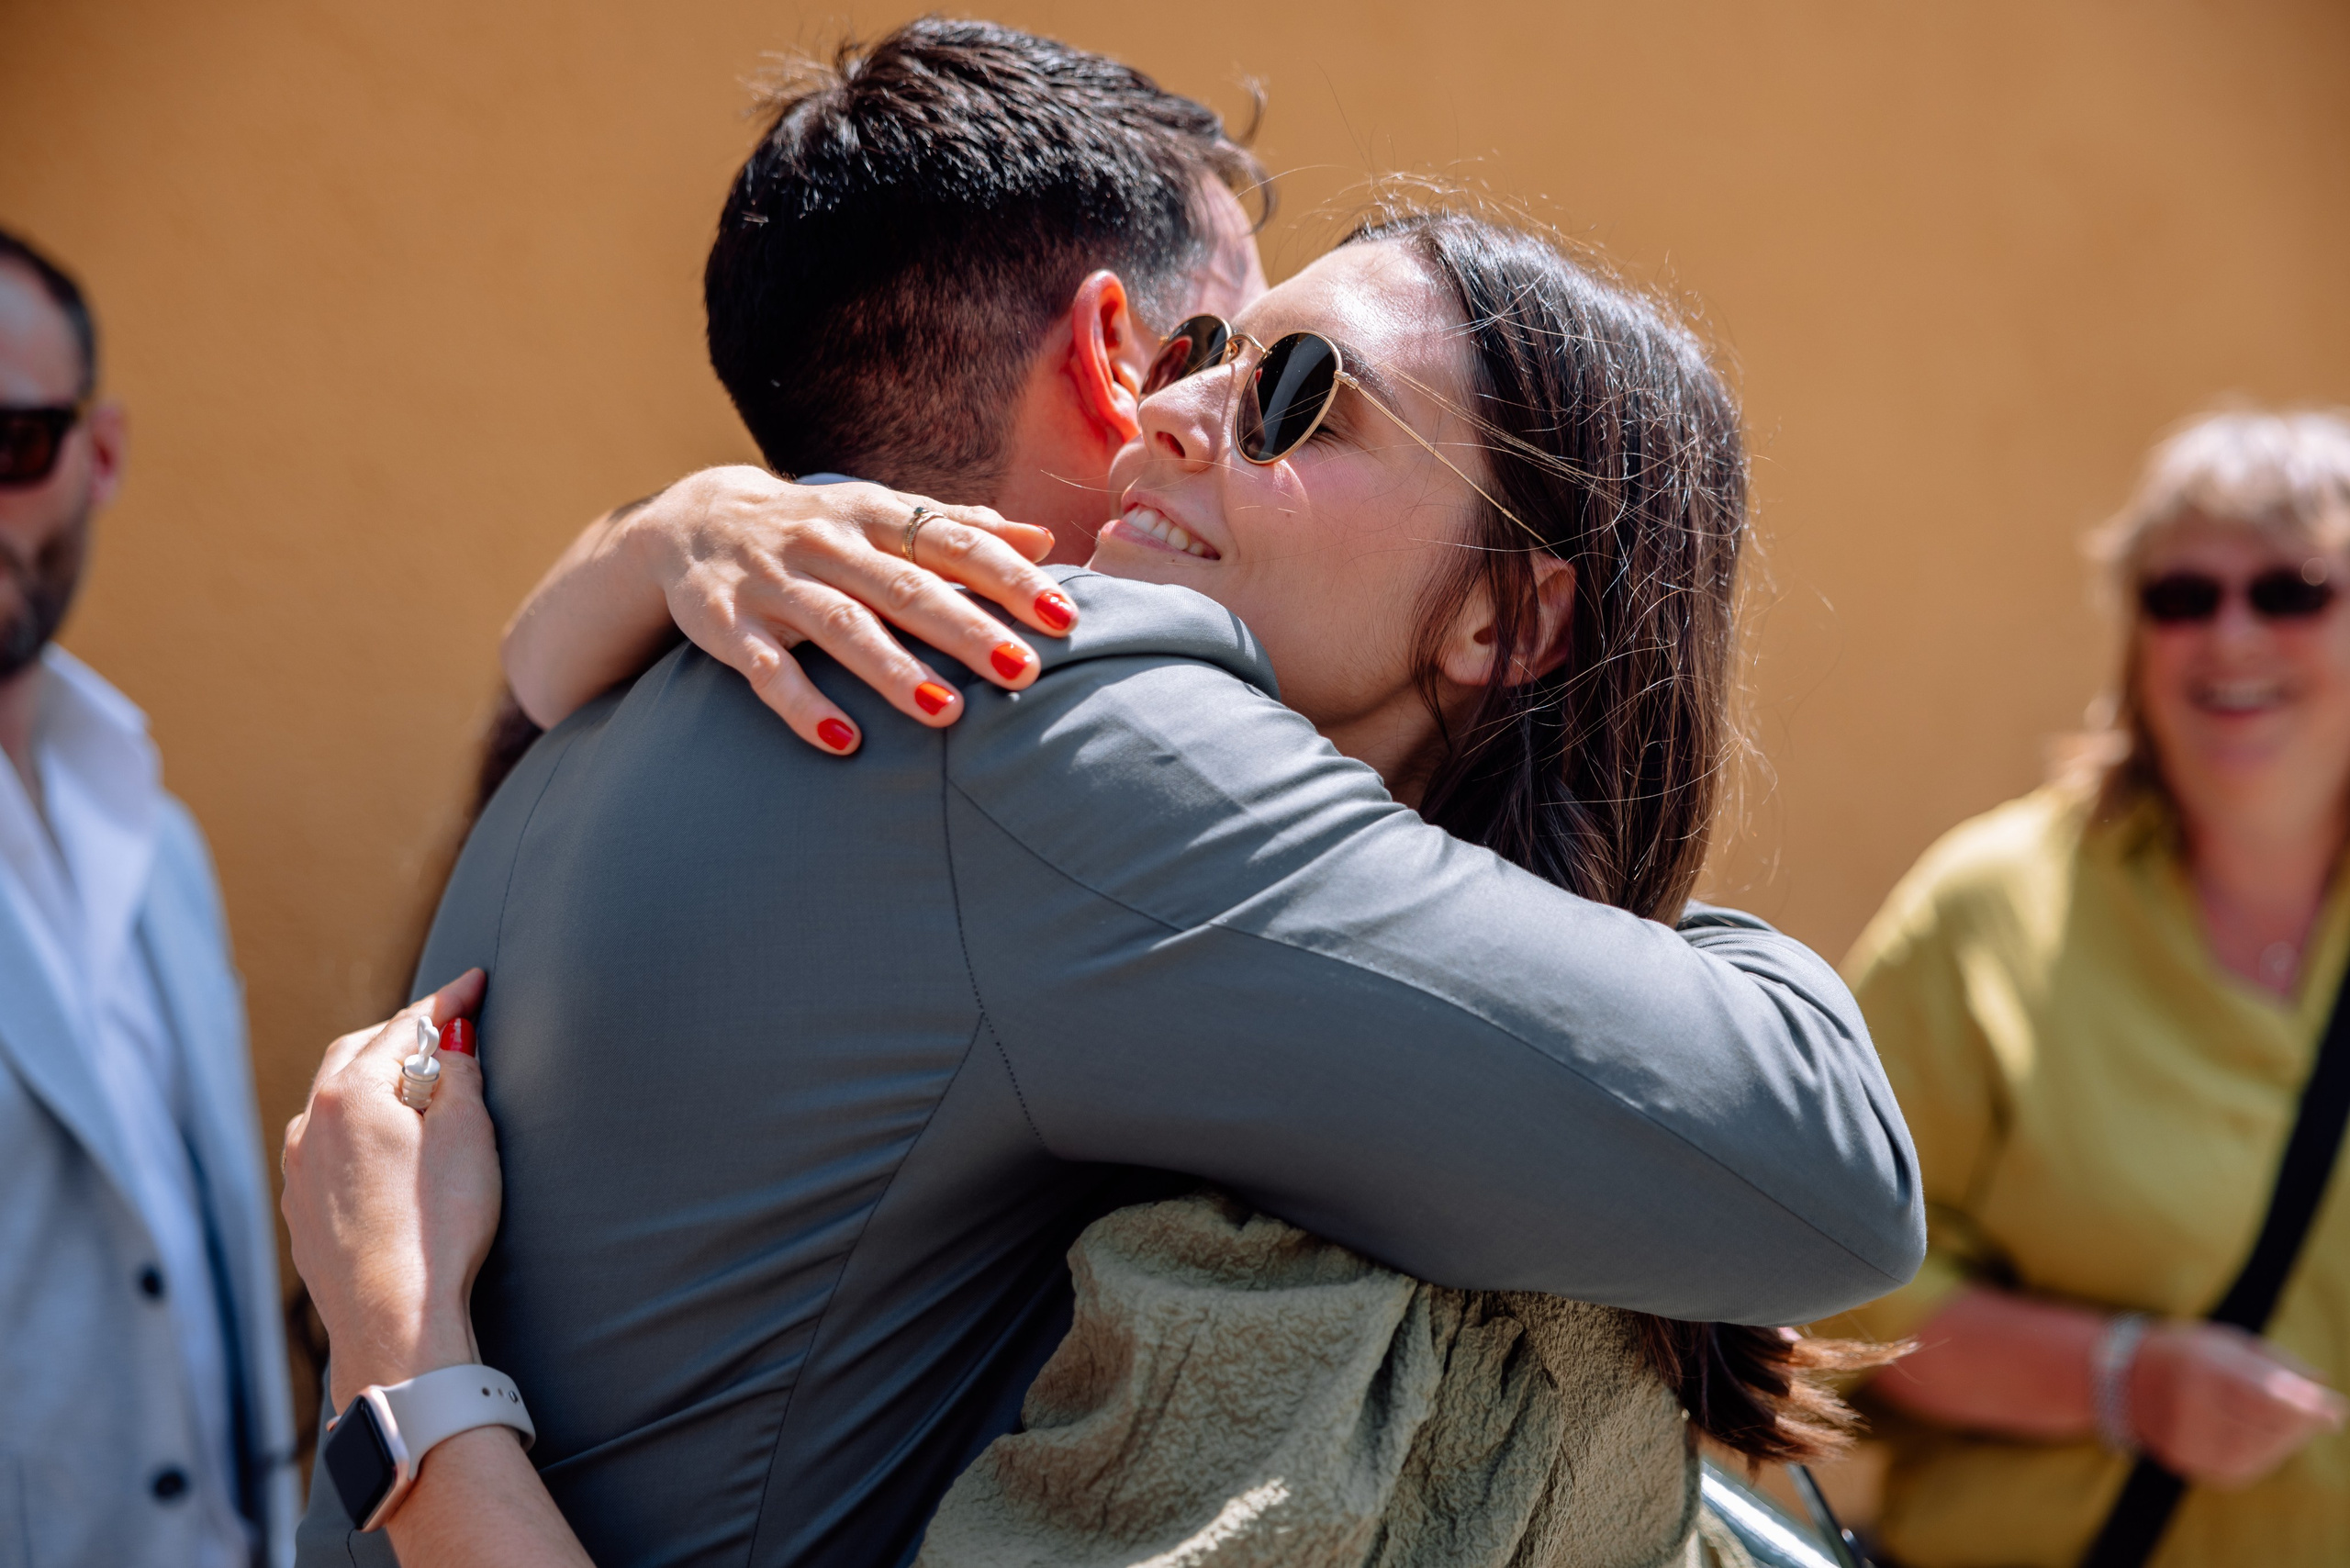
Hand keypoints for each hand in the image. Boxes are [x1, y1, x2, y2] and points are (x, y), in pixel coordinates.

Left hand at [281, 969, 496, 1410]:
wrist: (393, 1320)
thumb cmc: (437, 1226)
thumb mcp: (468, 1133)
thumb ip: (459, 1075)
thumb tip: (451, 1050)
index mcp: (349, 1093)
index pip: (405, 1026)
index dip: (447, 1001)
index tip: (475, 984)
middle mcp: (310, 1125)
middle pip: (355, 1057)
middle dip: (401, 1039)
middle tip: (446, 1032)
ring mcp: (299, 1173)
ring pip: (333, 1106)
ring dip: (374, 1087)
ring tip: (418, 1094)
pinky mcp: (302, 1215)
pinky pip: (328, 1152)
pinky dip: (359, 1135)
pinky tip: (389, 1154)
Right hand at [613, 467, 1076, 750]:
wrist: (691, 521)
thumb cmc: (818, 529)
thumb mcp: (880, 516)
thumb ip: (956, 530)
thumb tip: (1043, 540)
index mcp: (874, 516)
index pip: (951, 543)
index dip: (1008, 577)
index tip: (1063, 616)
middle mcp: (828, 544)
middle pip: (905, 587)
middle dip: (967, 628)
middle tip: (1025, 670)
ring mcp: (776, 584)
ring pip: (840, 626)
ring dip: (893, 669)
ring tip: (947, 712)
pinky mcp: (728, 626)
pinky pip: (766, 670)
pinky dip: (804, 706)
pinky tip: (845, 743)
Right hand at [2131, 1320, 2347, 1486]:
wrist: (2122, 1376)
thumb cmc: (2187, 1352)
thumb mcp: (2228, 1343)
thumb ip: (2276, 1363)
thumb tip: (2323, 1384)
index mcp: (2201, 1366)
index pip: (2265, 1393)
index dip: (2306, 1405)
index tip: (2336, 1411)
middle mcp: (2189, 1404)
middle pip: (2266, 1424)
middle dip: (2302, 1422)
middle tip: (2325, 1415)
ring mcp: (2185, 1437)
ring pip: (2257, 1451)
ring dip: (2286, 1440)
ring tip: (2296, 1424)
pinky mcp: (2185, 1459)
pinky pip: (2240, 1466)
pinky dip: (2263, 1454)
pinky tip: (2268, 1439)